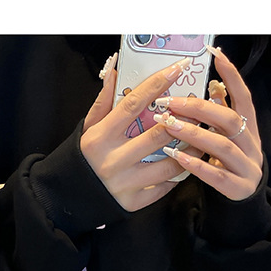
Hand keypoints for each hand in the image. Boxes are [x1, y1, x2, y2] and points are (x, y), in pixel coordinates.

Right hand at [81, 55, 201, 211]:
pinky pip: (164, 187)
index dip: (157, 84)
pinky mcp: (133, 202)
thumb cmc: (83, 159)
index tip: (177, 67)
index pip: (133, 104)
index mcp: (100, 138)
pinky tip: (184, 163)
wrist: (70, 199)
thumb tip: (115, 72)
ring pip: (168, 164)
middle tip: (200, 110)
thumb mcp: (87, 129)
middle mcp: (112, 161)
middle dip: (183, 120)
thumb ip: (103, 103)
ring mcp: (124, 184)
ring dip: (189, 150)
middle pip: (158, 135)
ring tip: (200, 139)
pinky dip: (177, 174)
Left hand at [152, 46, 262, 200]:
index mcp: (249, 128)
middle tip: (170, 103)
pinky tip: (177, 157)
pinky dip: (197, 165)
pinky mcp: (238, 187)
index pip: (243, 97)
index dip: (232, 77)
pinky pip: (217, 175)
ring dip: (194, 134)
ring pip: (222, 145)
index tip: (216, 56)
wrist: (243, 202)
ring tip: (169, 126)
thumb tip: (214, 86)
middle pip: (229, 119)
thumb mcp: (228, 137)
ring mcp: (247, 166)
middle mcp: (251, 144)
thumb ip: (222, 114)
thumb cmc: (229, 164)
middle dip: (199, 109)